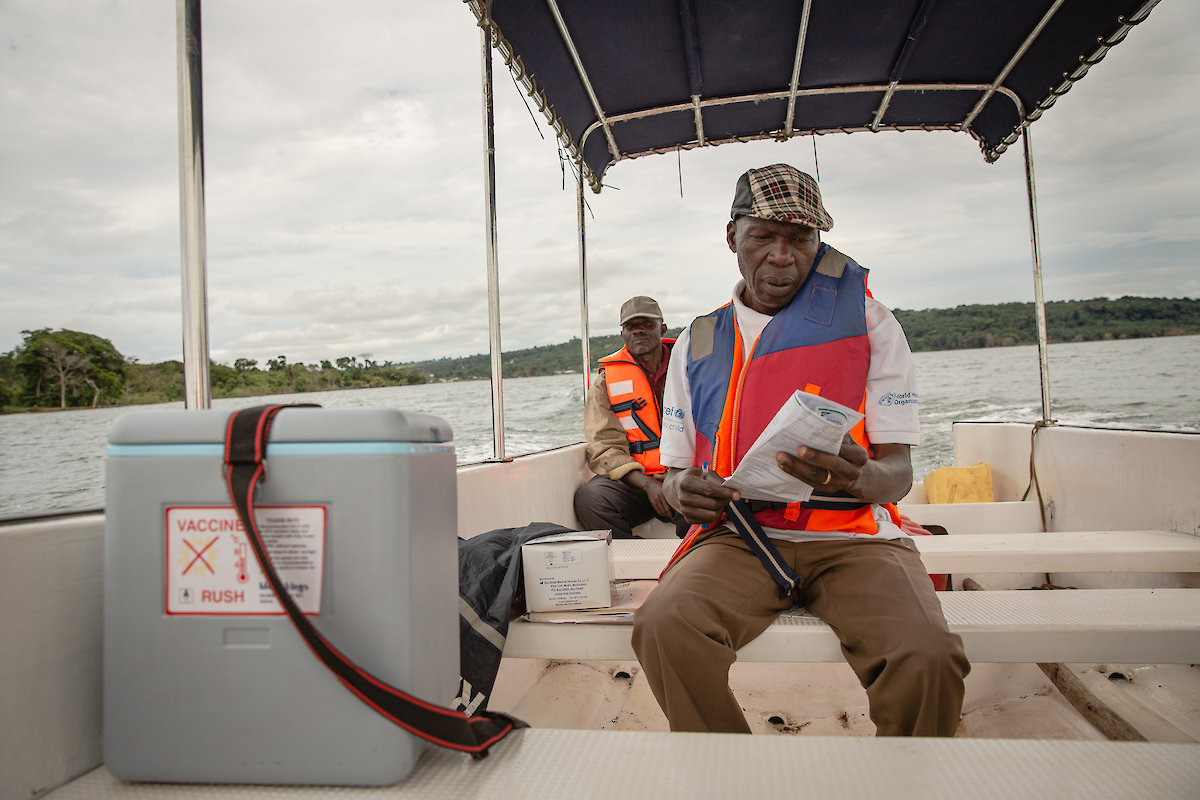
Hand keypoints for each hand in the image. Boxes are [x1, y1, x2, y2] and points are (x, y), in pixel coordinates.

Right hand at [642, 479, 674, 518]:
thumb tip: (675, 503)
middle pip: (665, 510)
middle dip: (669, 514)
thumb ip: (669, 495)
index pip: (668, 506)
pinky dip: (661, 513)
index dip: (672, 511)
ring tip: (669, 516)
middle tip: (672, 516)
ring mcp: (655, 501)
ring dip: (665, 515)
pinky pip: (657, 510)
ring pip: (661, 511)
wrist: (649, 485)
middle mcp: (659, 498)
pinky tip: (664, 514)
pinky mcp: (652, 503)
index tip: (675, 513)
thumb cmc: (659, 487)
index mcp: (663, 495)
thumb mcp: (665, 489)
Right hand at [662, 467, 740, 523]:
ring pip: (712, 515)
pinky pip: (708, 521)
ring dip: (721, 508)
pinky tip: (712, 507)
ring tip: (720, 501)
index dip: (725, 493)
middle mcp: (683, 497)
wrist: (676, 487)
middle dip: (725, 500)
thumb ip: (717, 480)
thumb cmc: (693, 478)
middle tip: (728, 496)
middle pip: (713, 504)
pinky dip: (714, 514)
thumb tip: (731, 489)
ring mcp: (684, 510)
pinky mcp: (687, 519)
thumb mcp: (703, 473)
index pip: (710, 489)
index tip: (737, 495)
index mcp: (686, 482)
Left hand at [776, 437, 912, 503]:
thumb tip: (819, 420)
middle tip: (798, 449)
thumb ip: (838, 433)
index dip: (837, 445)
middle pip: (832, 465)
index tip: (822, 437)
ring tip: (781, 457)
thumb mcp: (850, 442)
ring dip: (797, 467)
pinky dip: (795, 473)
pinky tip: (783, 465)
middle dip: (815, 457)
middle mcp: (851, 472)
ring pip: (816, 476)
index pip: (848, 451)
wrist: (858, 476)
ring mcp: (838, 483)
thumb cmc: (848, 451)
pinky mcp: (826, 489)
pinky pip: (809, 482)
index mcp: (859, 457)